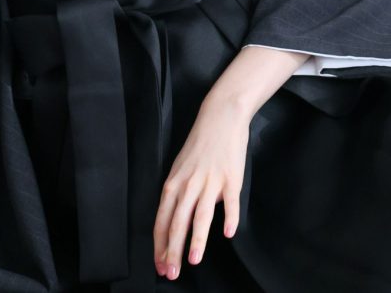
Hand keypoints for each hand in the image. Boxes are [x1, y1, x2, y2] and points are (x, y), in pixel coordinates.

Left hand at [153, 98, 250, 280]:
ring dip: (196, 241)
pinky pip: (230, 203)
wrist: (220, 117)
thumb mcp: (181, 168)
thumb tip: (180, 220)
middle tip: (171, 273)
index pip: (162, 220)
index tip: (159, 265)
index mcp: (174, 183)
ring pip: (200, 216)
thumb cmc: (200, 144)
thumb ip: (179, 194)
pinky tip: (228, 234)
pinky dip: (229, 219)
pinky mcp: (231, 179)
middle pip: (177, 222)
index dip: (160, 245)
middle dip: (172, 251)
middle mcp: (188, 185)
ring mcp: (210, 182)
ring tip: (194, 261)